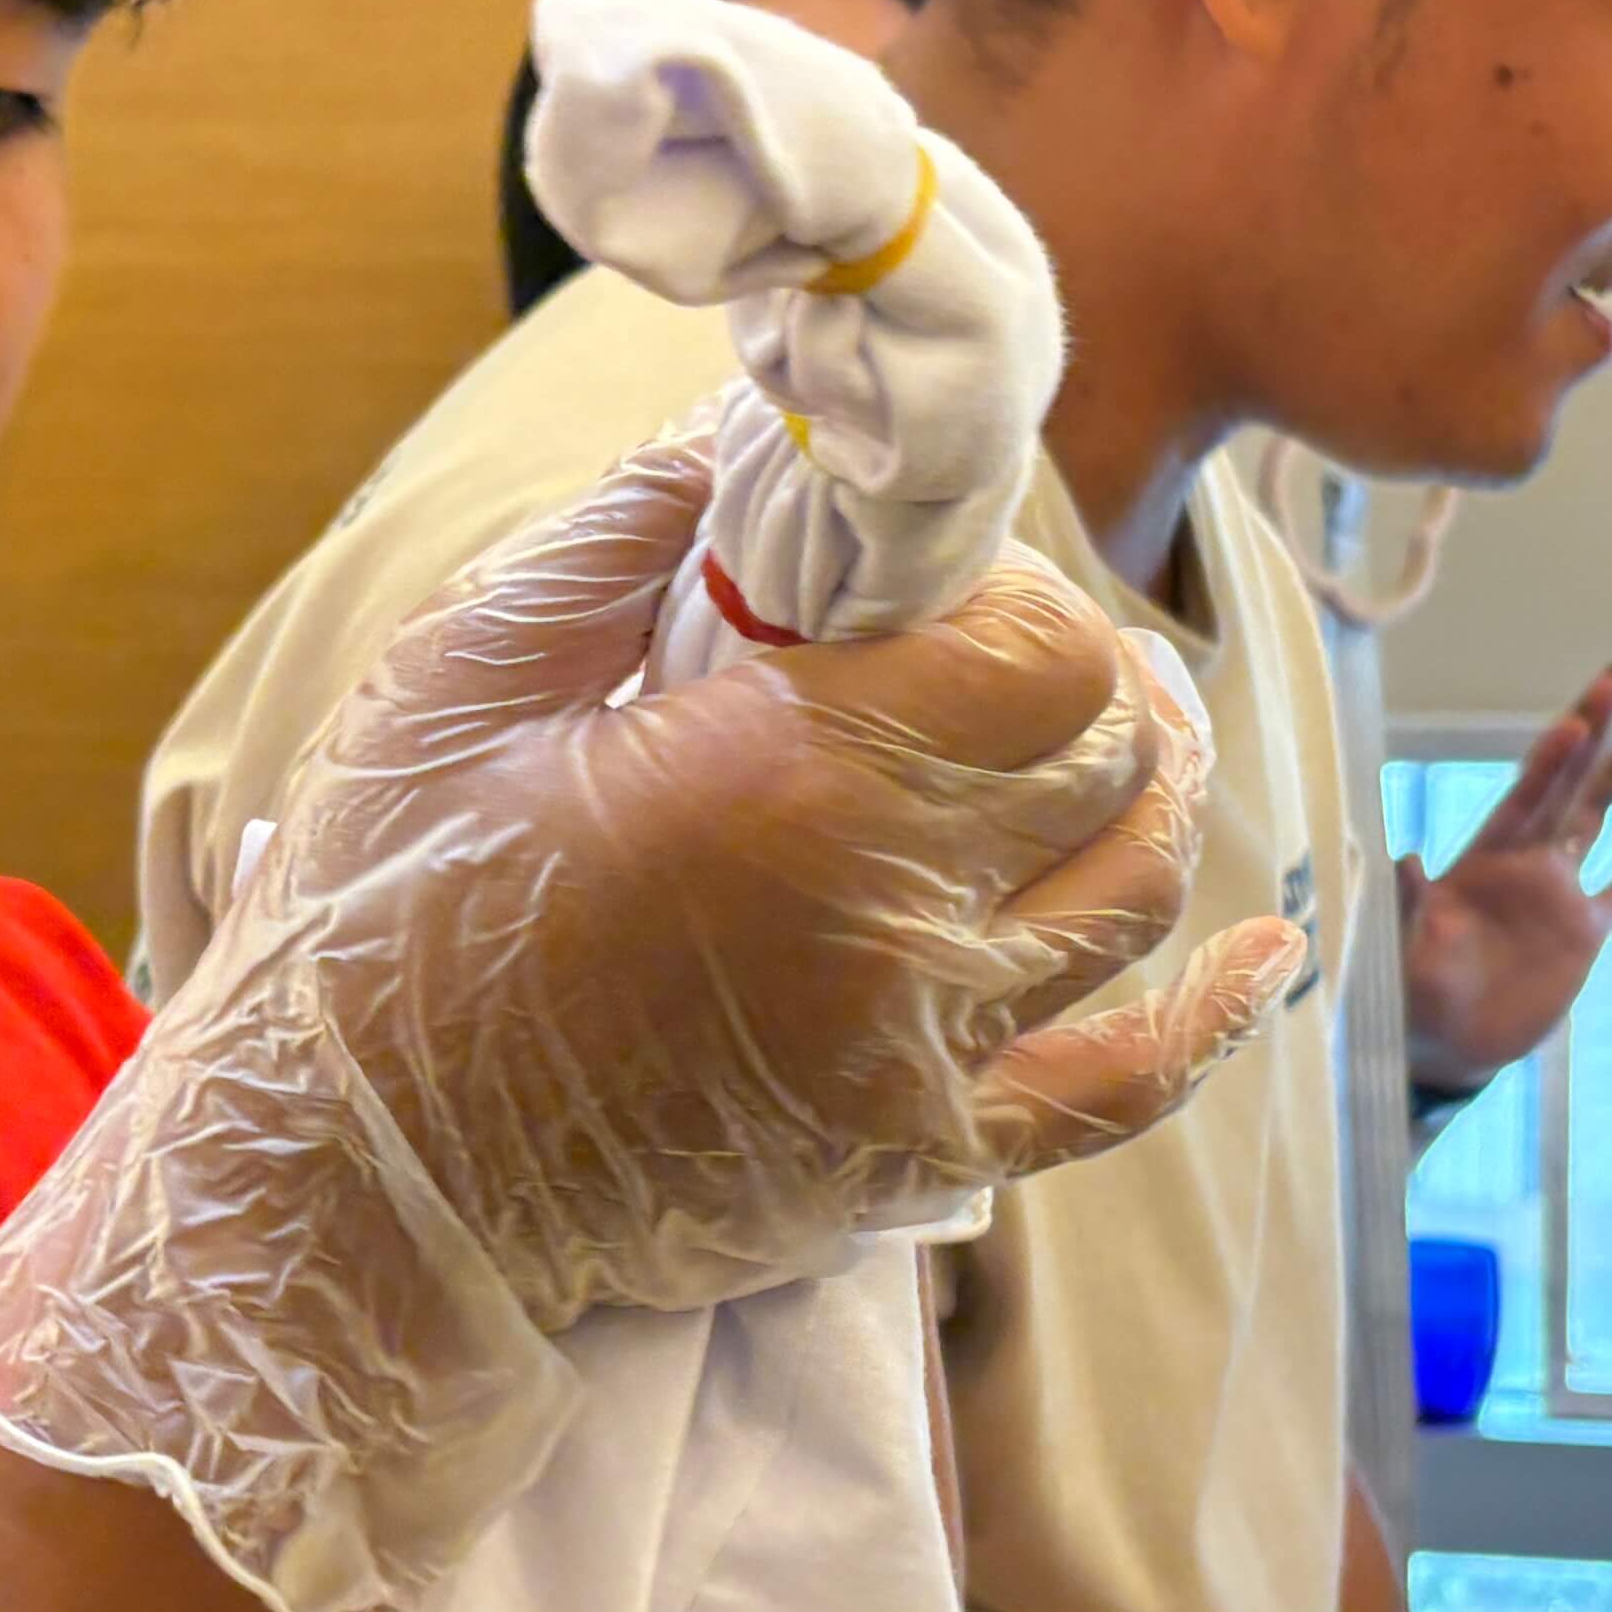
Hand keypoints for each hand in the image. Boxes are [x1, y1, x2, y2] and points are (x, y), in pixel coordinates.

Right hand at [0, 428, 1304, 1611]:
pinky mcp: (918, 1157)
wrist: (346, 1189)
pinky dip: (1214, 1013)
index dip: (1020, 598)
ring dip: (1148, 799)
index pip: (1043, 648)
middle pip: (1107, 756)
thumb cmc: (384, 915)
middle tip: (1015, 649)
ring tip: (1124, 740)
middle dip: (1084, 680)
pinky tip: (1265, 950)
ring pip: (1134, 893)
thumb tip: (763, 423)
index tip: (942, 589)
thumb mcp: (468, 675)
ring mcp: (922, 1053)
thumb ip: (633, 530)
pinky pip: (1128, 1085)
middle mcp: (893, 915)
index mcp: (793, 773)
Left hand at [1399, 667, 1611, 1101]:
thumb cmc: (1410, 996)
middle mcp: (1523, 865)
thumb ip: (1408, 903)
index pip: (1522, 798)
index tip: (1573, 723)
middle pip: (1564, 786)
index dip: (1547, 761)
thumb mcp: (1402, 949)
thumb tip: (1401, 856)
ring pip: (1595, 820)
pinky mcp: (1580, 935)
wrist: (1441, 1047)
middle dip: (1589, 733)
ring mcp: (1556, 896)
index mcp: (1481, 862)